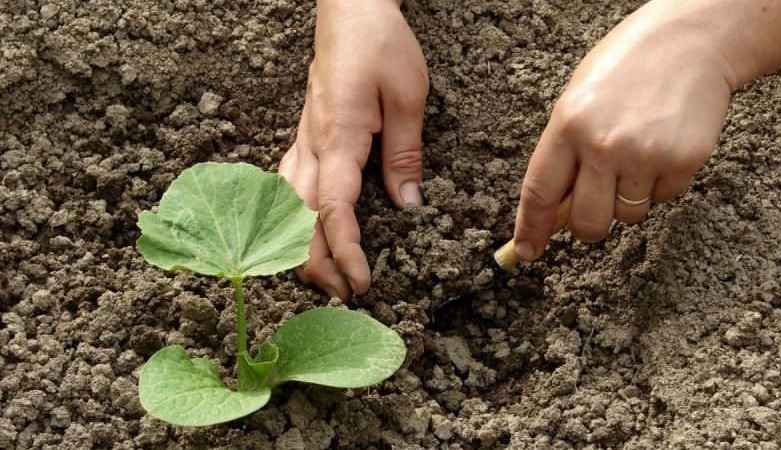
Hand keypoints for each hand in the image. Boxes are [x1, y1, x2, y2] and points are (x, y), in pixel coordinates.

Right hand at [279, 0, 427, 297]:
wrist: (348, 11)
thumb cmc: (380, 45)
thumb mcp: (407, 97)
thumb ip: (404, 154)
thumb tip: (408, 207)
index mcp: (338, 136)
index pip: (333, 209)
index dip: (344, 251)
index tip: (361, 281)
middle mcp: (310, 145)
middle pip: (299, 219)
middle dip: (318, 263)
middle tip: (345, 294)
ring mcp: (300, 142)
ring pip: (286, 208)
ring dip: (300, 246)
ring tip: (324, 276)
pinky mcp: (302, 138)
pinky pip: (287, 188)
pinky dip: (293, 220)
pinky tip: (302, 235)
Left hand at [512, 2, 736, 259]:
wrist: (692, 40)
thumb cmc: (627, 67)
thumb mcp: (578, 101)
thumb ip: (564, 152)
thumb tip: (557, 207)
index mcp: (567, 125)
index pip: (540, 193)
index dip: (531, 229)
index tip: (526, 251)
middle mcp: (603, 144)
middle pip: (587, 222)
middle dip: (588, 226)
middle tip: (596, 205)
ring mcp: (644, 154)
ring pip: (628, 215)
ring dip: (628, 200)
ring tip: (636, 155)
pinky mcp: (683, 160)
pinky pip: (663, 199)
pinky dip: (660, 184)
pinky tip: (661, 147)